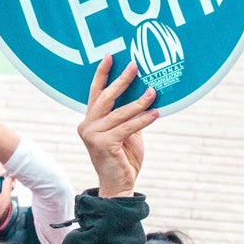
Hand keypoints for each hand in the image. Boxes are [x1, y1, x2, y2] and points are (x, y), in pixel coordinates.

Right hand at [78, 56, 157, 197]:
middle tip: (135, 65)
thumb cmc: (123, 158)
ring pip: (120, 113)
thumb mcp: (126, 132)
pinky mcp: (104, 144)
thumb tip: (143, 93)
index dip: (102, 74)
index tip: (110, 57)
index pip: (96, 93)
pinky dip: (143, 120)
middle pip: (105, 98)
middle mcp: (87, 125)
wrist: (119, 186)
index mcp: (90, 121)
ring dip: (139, 102)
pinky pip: (128, 127)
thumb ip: (127, 116)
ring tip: (153, 91)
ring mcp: (93, 135)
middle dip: (121, 80)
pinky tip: (156, 113)